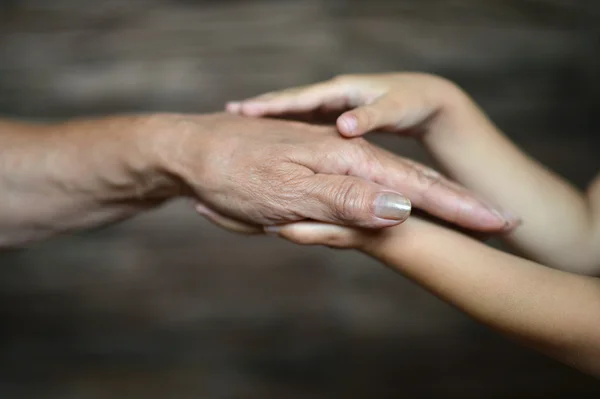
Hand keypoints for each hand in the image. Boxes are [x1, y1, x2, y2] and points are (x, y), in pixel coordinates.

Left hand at [152, 113, 512, 231]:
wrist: (189, 152)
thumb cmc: (234, 172)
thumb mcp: (289, 191)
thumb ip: (346, 198)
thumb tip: (400, 205)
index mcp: (351, 162)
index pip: (418, 186)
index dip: (459, 206)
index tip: (500, 223)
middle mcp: (350, 158)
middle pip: (415, 180)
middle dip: (457, 202)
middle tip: (499, 221)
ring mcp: (335, 161)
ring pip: (393, 181)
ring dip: (434, 196)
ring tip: (472, 210)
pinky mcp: (319, 169)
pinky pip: (362, 184)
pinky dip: (393, 190)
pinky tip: (408, 195)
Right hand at [225, 72, 462, 138]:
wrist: (425, 96)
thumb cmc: (411, 101)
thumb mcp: (392, 108)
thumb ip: (368, 118)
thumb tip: (343, 130)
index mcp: (341, 91)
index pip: (299, 98)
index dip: (272, 105)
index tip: (244, 111)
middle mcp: (332, 96)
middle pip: (290, 100)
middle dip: (262, 106)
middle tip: (231, 111)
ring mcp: (332, 107)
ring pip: (295, 109)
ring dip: (270, 114)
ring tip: (240, 120)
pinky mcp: (336, 118)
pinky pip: (305, 120)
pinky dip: (287, 123)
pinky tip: (272, 133)